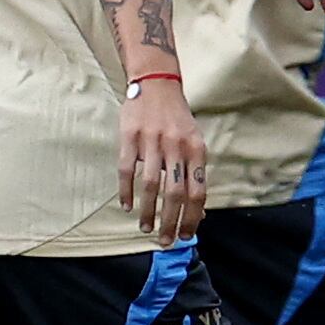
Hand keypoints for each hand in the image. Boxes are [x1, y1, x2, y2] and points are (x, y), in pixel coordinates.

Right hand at [118, 77, 206, 244]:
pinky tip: (126, 206)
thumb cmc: (176, 118)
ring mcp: (152, 141)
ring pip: (150, 185)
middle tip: (165, 240)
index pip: (197, 191)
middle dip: (170, 221)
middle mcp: (176, 146)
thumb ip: (195, 173)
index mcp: (196, 150)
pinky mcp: (130, 136)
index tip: (185, 235)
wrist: (156, 83)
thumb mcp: (194, 142)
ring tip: (145, 227)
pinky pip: (127, 169)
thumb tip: (198, 210)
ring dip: (147, 210)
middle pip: (174, 193)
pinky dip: (126, 191)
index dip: (191, 217)